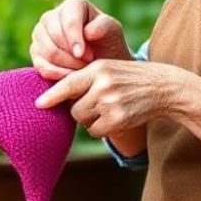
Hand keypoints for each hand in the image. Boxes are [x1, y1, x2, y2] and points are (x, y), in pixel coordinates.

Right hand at [30, 0, 129, 79]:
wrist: (100, 62)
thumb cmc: (107, 44)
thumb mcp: (113, 33)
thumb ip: (104, 27)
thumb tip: (88, 32)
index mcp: (72, 5)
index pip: (69, 20)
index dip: (76, 39)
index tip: (88, 56)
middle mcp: (51, 16)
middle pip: (55, 36)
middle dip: (73, 55)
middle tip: (88, 64)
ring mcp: (40, 34)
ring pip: (47, 51)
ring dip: (67, 65)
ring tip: (82, 70)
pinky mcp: (35, 51)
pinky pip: (40, 64)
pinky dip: (57, 74)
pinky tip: (70, 77)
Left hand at [35, 59, 171, 140]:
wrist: (161, 87)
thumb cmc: (128, 77)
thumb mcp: (107, 68)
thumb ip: (83, 78)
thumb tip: (55, 95)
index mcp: (97, 69)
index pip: (69, 83)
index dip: (52, 95)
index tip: (38, 104)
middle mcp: (103, 85)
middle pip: (74, 108)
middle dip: (80, 110)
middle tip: (95, 103)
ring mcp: (111, 103)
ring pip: (83, 120)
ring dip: (90, 120)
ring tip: (106, 108)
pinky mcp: (118, 119)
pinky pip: (95, 131)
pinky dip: (100, 129)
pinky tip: (113, 118)